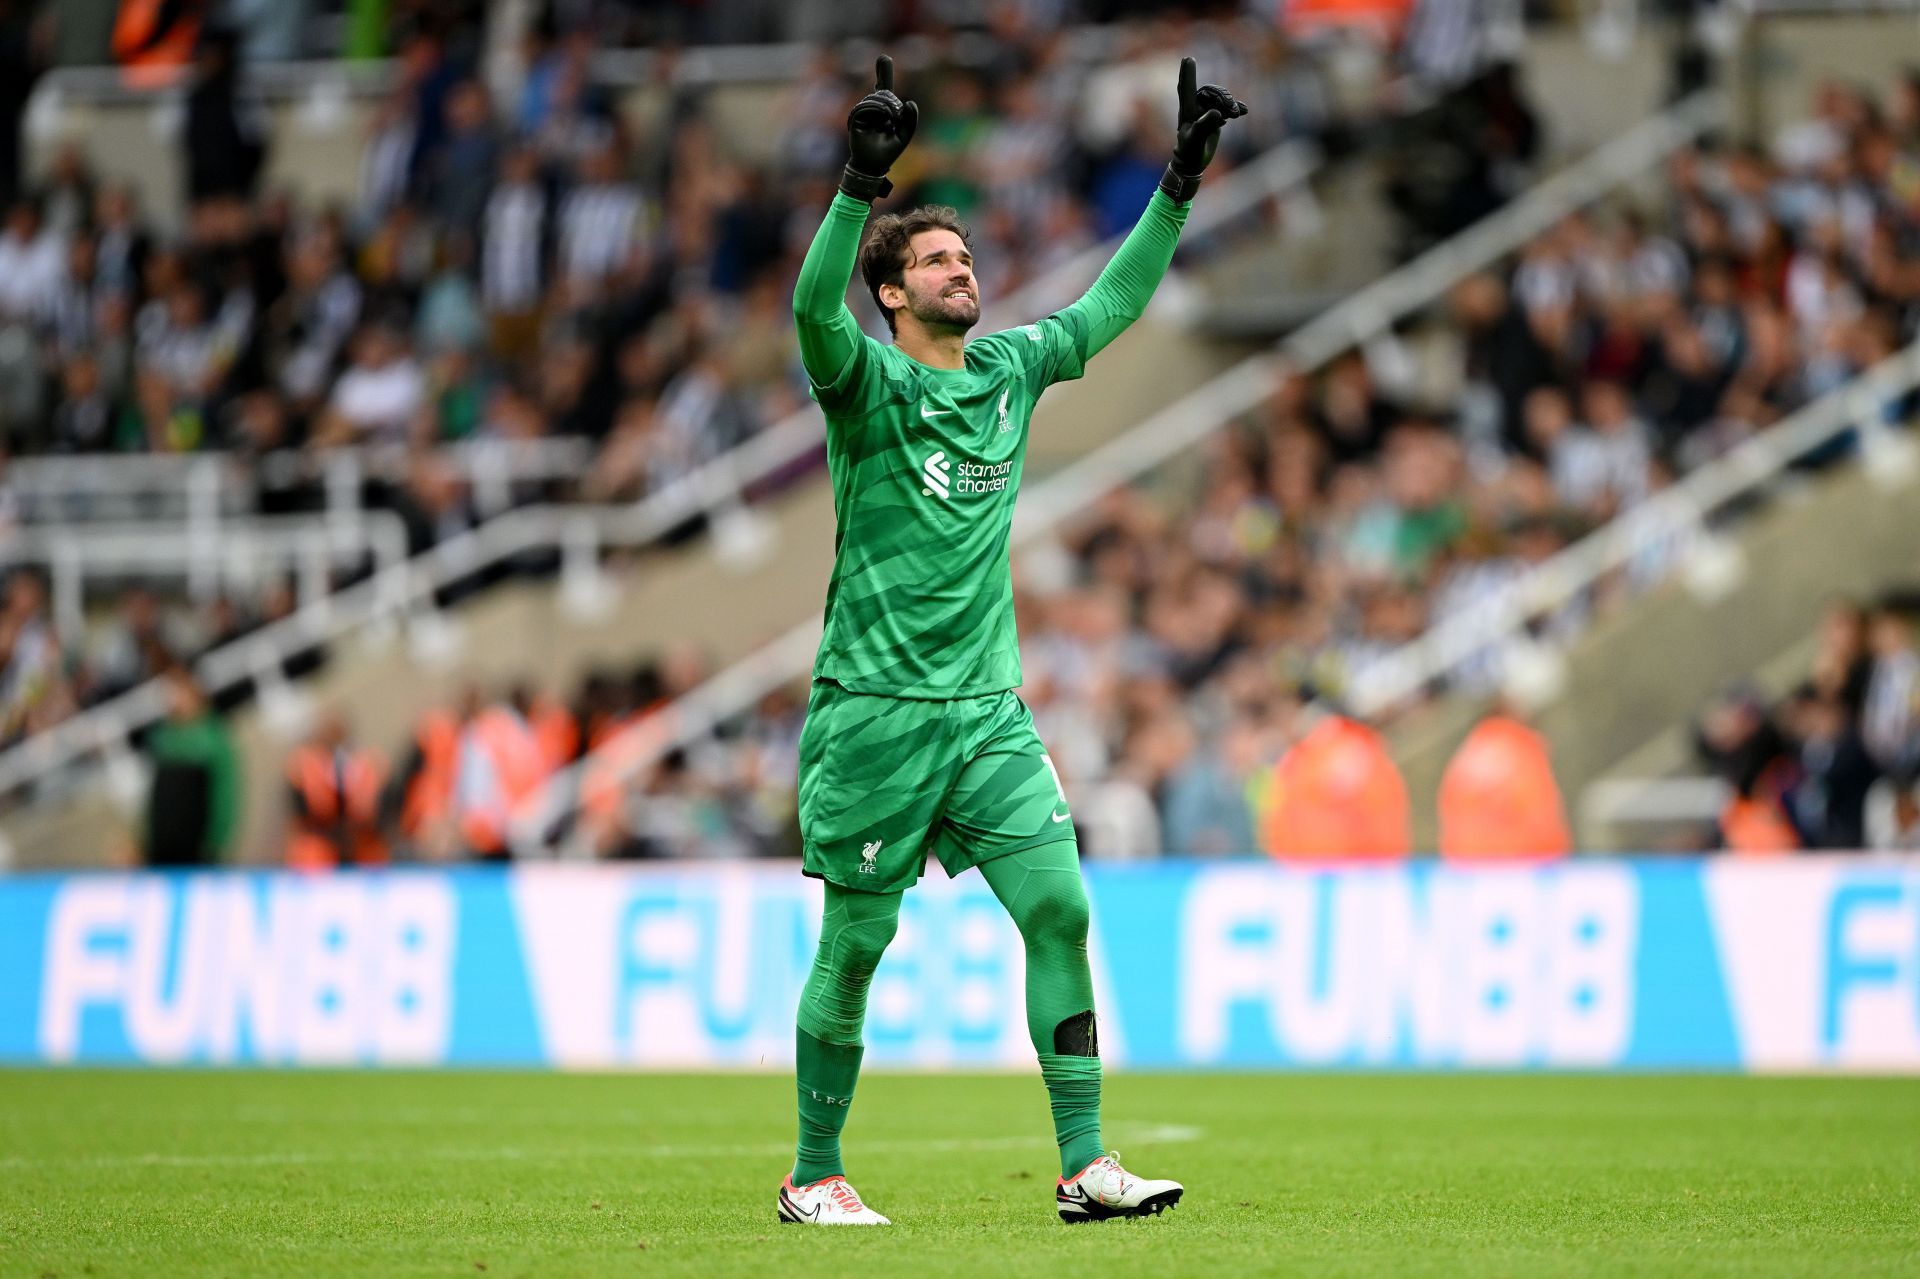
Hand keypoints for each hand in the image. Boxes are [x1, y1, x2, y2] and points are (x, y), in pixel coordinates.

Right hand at [842, 55, 918, 200]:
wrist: (872, 166)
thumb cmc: (888, 151)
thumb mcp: (905, 135)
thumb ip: (910, 120)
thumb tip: (910, 102)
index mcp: (885, 110)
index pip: (884, 88)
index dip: (884, 73)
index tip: (884, 58)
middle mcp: (874, 109)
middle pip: (884, 93)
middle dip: (892, 102)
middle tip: (894, 119)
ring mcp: (864, 112)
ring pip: (874, 98)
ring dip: (884, 107)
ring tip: (887, 123)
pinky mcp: (855, 118)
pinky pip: (865, 107)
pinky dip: (873, 110)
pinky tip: (878, 120)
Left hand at [1162, 57, 1247, 202]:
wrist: (1193, 163)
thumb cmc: (1190, 152)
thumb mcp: (1197, 140)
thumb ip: (1205, 125)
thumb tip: (1217, 113)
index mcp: (1187, 110)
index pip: (1186, 88)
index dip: (1187, 73)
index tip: (1187, 58)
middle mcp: (1196, 107)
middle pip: (1210, 91)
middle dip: (1223, 97)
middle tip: (1232, 110)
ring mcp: (1205, 111)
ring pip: (1220, 98)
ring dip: (1230, 104)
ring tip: (1236, 114)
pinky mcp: (1215, 117)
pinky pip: (1227, 107)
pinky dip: (1235, 108)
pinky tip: (1243, 112)